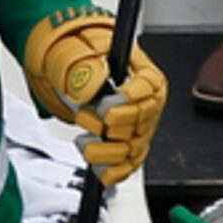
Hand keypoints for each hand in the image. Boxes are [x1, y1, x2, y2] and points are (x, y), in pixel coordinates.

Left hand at [22, 8, 167, 185]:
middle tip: (87, 117)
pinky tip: (99, 169)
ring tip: (85, 141)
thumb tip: (90, 90)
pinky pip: (129, 166)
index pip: (149, 87)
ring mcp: (141, 129)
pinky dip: (114, 172)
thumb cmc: (83, 59)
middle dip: (110, 125)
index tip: (105, 108)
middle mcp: (148, 103)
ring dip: (105, 150)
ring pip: (133, 148)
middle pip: (141, 121)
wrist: (74, 73)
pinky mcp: (131, 149)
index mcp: (145, 74)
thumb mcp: (80, 51)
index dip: (128, 100)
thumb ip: (85, 68)